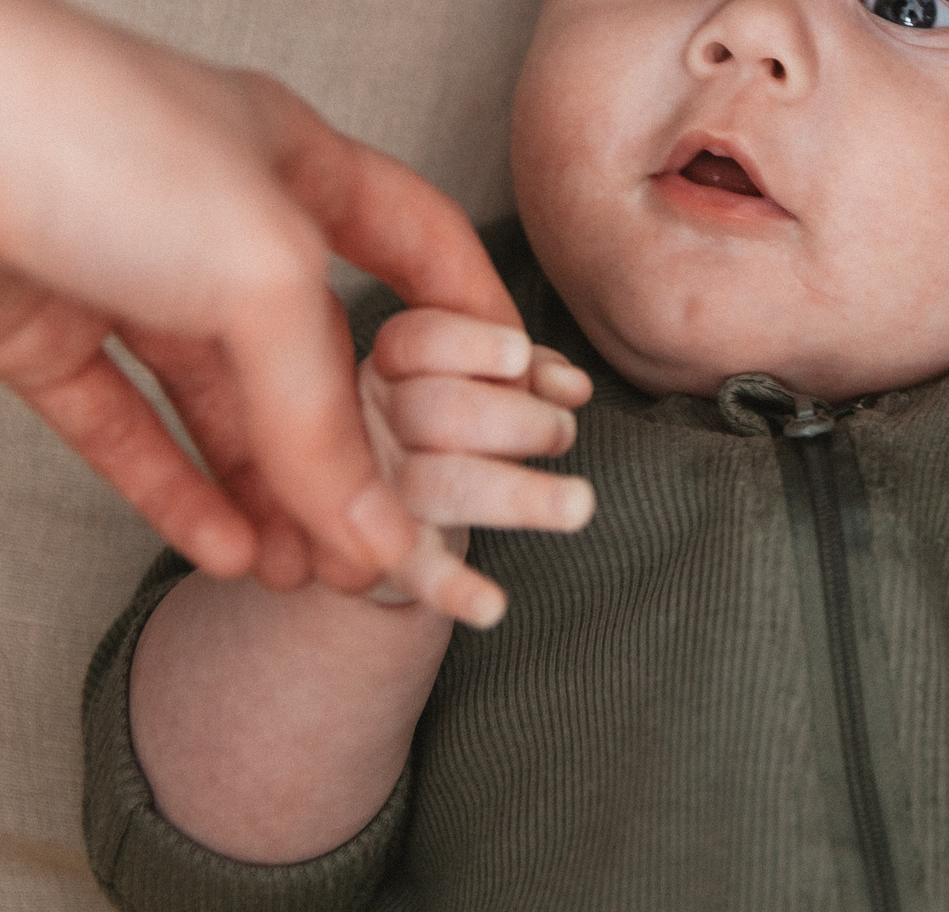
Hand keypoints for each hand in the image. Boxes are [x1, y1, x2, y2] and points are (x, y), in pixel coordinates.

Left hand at [0, 0, 527, 598]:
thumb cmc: (95, 138)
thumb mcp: (262, 268)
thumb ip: (319, 409)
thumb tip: (369, 532)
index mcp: (289, 156)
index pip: (412, 240)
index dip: (468, 315)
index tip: (512, 404)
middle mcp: (210, 212)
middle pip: (308, 348)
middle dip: (353, 447)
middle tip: (390, 542)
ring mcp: (120, 273)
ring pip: (216, 404)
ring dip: (266, 489)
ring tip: (311, 576)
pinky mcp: (35, 329)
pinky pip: (122, 426)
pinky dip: (171, 490)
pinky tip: (223, 549)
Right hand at [353, 307, 594, 626]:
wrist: (379, 526)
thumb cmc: (453, 431)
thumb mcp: (485, 386)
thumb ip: (526, 374)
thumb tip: (572, 388)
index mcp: (388, 369)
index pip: (414, 341)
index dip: (469, 344)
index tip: (519, 357)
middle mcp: (368, 426)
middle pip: (434, 410)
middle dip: (514, 419)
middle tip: (563, 432)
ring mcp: (372, 494)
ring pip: (437, 485)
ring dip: (516, 494)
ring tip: (580, 503)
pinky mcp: (378, 560)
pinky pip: (414, 572)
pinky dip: (453, 590)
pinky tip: (491, 607)